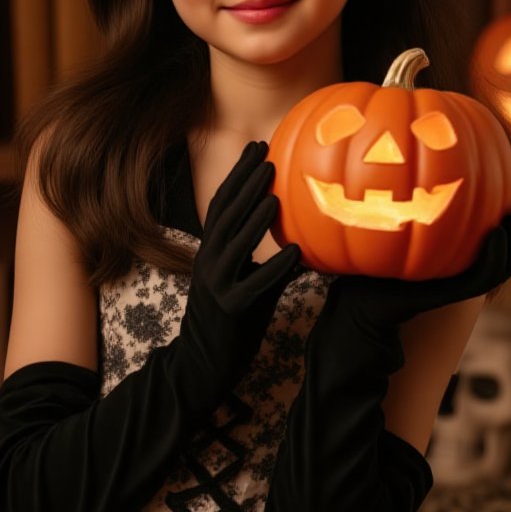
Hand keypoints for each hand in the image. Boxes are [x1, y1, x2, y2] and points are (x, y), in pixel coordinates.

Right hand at [179, 140, 301, 386]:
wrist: (205, 363)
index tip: (258, 148)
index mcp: (213, 252)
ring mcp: (217, 285)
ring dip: (254, 218)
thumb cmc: (234, 322)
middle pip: (226, 215)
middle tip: (266, 157)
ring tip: (273, 194)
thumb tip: (305, 247)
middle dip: (245, 184)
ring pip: (234, 245)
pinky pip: (255, 284)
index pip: (223, 205)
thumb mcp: (251, 286)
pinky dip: (274, 267)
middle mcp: (210, 262)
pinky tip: (295, 253)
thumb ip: (271, 266)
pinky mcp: (231, 309)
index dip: (239, 175)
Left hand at [315, 193, 510, 341]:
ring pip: (502, 265)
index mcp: (456, 255)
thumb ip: (409, 189)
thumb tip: (426, 149)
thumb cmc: (366, 251)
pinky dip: (493, 257)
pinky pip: (482, 278)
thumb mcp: (389, 214)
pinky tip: (495, 233)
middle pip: (507, 249)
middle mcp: (460, 270)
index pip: (495, 234)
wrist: (354, 296)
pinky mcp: (449, 296)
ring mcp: (456, 284)